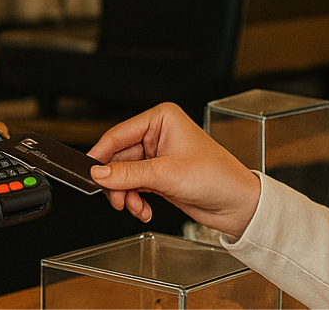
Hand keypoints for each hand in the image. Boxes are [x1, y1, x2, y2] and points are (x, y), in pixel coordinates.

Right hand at [87, 103, 261, 237]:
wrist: (239, 205)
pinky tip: (143, 209)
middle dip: (117, 182)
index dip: (101, 154)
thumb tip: (99, 173)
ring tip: (134, 207)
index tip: (89, 172)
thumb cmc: (218, 177)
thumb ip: (128, 174)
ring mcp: (158, 157)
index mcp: (162, 119)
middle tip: (116, 198)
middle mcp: (158, 135)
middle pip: (118, 158)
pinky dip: (134, 200)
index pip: (119, 134)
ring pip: (124, 175)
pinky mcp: (159, 176)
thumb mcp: (167, 175)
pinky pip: (134, 186)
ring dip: (126, 194)